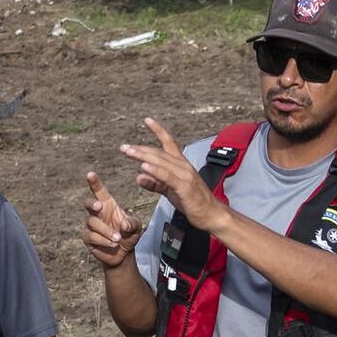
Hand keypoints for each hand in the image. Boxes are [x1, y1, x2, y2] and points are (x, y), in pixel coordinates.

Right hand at [84, 171, 141, 269]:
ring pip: (93, 223)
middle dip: (92, 204)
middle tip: (99, 206)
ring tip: (118, 238)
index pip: (99, 191)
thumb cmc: (129, 235)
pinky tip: (112, 243)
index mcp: (108, 205)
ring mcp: (91, 225)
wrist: (123, 253)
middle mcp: (97, 213)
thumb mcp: (136, 227)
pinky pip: (91, 236)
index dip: (94, 183)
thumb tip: (124, 224)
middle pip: (89, 203)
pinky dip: (103, 240)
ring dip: (106, 231)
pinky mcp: (88, 237)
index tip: (90, 174)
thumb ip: (132, 223)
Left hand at [120, 119, 224, 234]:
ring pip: (162, 162)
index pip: (169, 143)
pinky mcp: (185, 187)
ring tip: (129, 152)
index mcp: (181, 165)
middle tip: (124, 147)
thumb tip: (139, 177)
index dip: (159, 131)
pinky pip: (168, 176)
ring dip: (144, 156)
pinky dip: (155, 170)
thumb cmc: (194, 202)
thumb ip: (155, 184)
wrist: (212, 215)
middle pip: (160, 152)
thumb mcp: (170, 192)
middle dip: (141, 149)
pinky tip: (144, 166)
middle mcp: (183, 166)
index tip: (147, 121)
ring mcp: (185, 176)